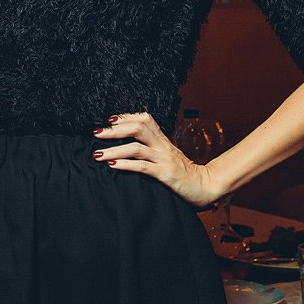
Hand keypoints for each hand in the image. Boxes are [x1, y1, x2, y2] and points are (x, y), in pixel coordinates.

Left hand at [93, 112, 223, 207]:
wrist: (207, 186)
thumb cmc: (185, 173)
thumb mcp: (168, 156)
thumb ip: (153, 150)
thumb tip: (129, 147)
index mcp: (163, 140)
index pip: (145, 119)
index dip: (126, 116)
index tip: (109, 119)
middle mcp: (163, 146)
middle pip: (138, 128)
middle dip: (115, 130)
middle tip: (97, 133)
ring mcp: (164, 159)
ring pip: (136, 147)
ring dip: (114, 150)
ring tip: (97, 154)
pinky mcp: (165, 174)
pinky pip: (143, 167)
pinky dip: (125, 165)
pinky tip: (112, 166)